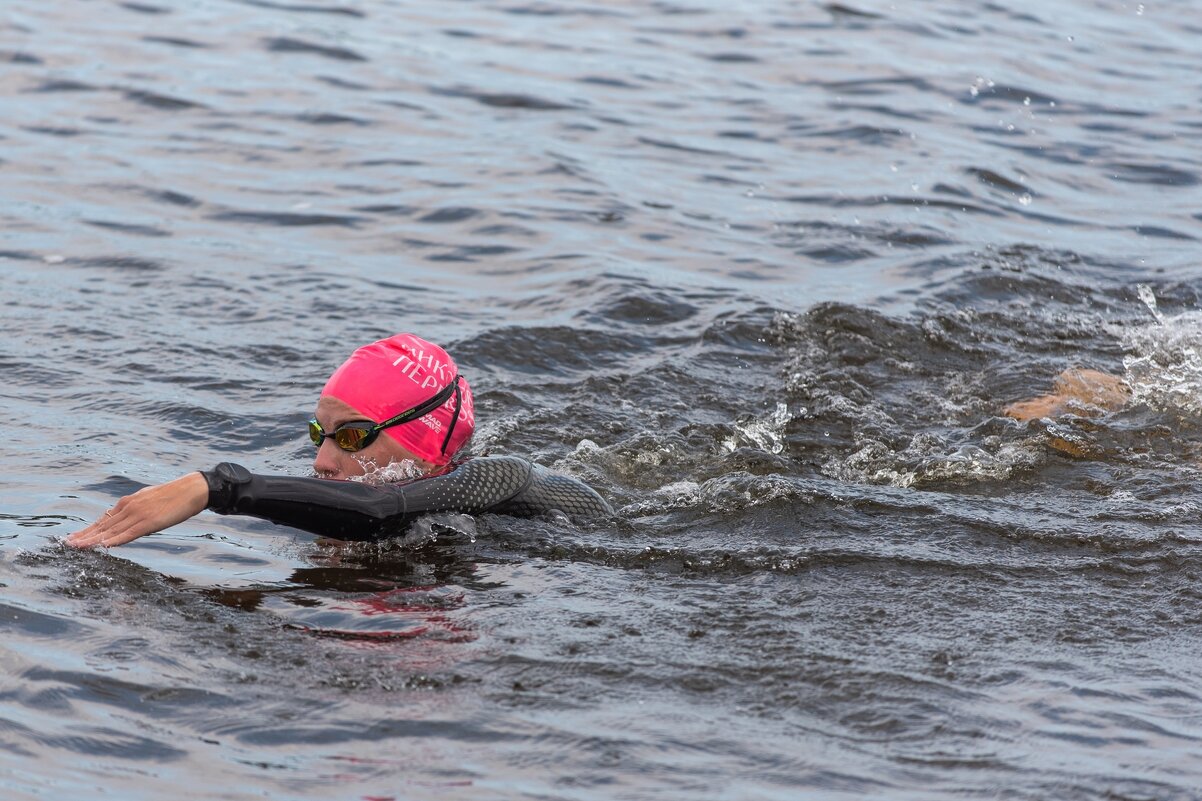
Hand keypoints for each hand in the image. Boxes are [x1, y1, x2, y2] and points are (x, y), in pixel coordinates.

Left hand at [66, 472, 208, 548]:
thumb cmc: (174, 496)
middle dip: (84, 535)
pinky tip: (103, 546)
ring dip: (93, 540)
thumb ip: (136, 510)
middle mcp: (129, 507)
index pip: (103, 519)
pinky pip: (128, 533)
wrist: (192, 489)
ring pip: (111, 530)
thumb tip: (129, 520)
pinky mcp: (149, 522)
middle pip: (102, 525)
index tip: (73, 538)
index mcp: (128, 503)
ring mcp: (138, 514)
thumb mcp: (150, 501)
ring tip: (77, 547)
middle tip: (67, 544)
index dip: (87, 530)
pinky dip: (114, 540)